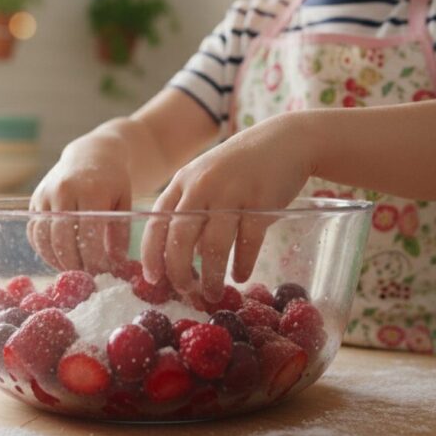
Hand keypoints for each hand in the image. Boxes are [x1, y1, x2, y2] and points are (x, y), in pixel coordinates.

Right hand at [27, 134, 131, 273]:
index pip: (89, 239)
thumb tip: (116, 266)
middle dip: (75, 265)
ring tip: (72, 270)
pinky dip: (43, 250)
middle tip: (87, 277)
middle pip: (63, 242)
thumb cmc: (113, 181)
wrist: (92, 154)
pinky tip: (58, 258)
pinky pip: (33, 232)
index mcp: (91, 191)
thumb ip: (120, 235)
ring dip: (56, 261)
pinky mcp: (34, 199)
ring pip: (44, 239)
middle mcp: (64, 191)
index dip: (94, 262)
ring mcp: (45, 195)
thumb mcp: (124, 203)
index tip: (102, 274)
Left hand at [140, 114, 312, 301]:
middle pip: (180, 238)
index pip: (157, 222)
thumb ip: (192, 211)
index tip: (153, 278)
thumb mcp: (207, 180)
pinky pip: (247, 243)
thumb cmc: (241, 166)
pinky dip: (242, 265)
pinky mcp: (260, 201)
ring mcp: (231, 192)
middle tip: (185, 292)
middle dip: (179, 272)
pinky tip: (241, 276)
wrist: (284, 141)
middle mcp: (202, 186)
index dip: (151, 254)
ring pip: (212, 246)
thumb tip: (187, 255)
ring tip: (213, 294)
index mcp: (183, 181)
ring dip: (211, 276)